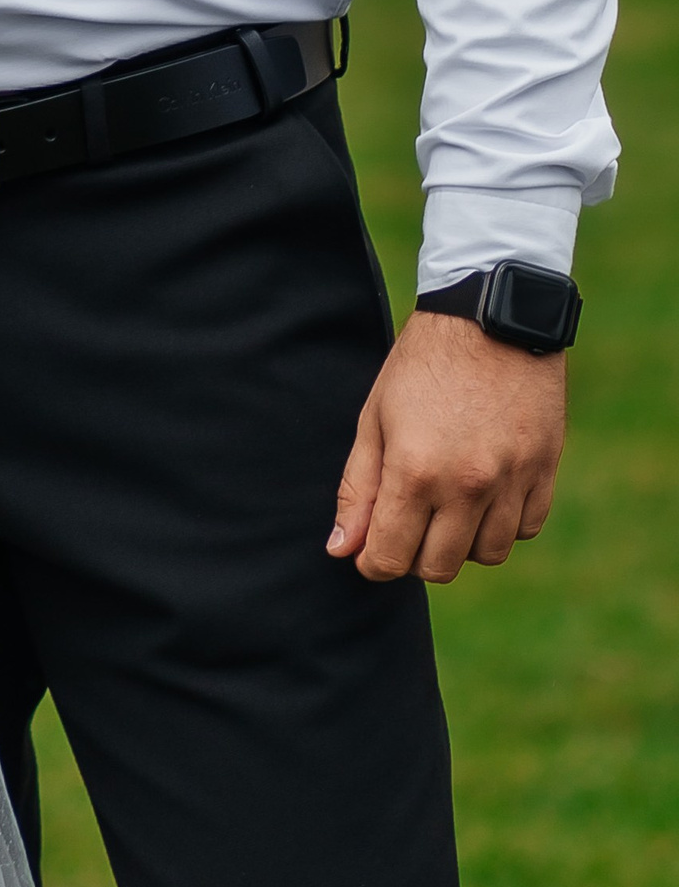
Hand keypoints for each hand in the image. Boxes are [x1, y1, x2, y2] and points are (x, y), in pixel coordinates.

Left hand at [328, 308, 566, 580]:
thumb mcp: (375, 420)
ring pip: (487, 554)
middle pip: (438, 567)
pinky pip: (526, 529)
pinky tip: (485, 493)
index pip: (390, 557)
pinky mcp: (545, 471)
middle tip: (407, 522)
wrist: (490, 319)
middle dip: (414, 556)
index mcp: (415, 471)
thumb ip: (358, 489)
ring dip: (461, 542)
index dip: (372, 562)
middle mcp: (468, 485)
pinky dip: (503, 523)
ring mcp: (512, 480)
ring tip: (446, 504)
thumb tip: (341, 548)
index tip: (369, 549)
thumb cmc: (421, 366)